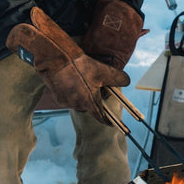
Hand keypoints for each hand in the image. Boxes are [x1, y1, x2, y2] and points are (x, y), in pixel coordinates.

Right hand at [6, 7, 125, 122]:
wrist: (58, 59)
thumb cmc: (82, 66)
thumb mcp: (105, 70)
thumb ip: (120, 78)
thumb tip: (126, 82)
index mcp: (90, 102)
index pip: (101, 117)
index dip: (108, 121)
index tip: (112, 124)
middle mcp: (77, 106)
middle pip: (89, 107)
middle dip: (93, 100)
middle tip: (94, 87)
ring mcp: (66, 103)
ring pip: (78, 102)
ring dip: (81, 95)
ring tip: (82, 81)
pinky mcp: (57, 98)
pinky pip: (68, 98)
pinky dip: (71, 92)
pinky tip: (72, 81)